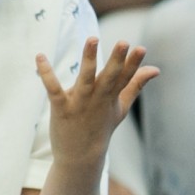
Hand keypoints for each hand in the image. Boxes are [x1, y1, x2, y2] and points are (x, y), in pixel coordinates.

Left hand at [37, 37, 157, 166]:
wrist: (80, 155)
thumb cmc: (101, 127)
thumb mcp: (120, 106)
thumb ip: (135, 85)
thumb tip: (155, 69)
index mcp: (112, 97)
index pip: (126, 78)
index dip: (134, 63)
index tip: (141, 48)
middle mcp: (98, 99)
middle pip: (110, 77)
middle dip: (117, 60)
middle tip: (124, 42)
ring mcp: (79, 103)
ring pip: (86, 78)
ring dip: (90, 59)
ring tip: (93, 39)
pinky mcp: (61, 108)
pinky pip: (53, 88)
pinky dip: (46, 73)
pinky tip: (39, 57)